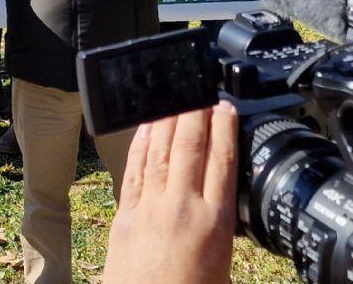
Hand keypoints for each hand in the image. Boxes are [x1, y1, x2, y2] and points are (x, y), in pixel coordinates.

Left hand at [102, 102, 237, 283]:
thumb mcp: (224, 270)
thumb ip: (224, 233)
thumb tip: (226, 209)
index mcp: (216, 225)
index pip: (223, 162)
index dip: (225, 129)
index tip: (227, 107)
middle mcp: (183, 209)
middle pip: (192, 147)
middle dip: (196, 112)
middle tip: (199, 87)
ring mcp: (150, 209)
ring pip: (162, 152)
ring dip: (169, 119)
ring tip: (176, 93)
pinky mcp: (125, 216)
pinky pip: (136, 170)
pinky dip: (142, 144)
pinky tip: (147, 126)